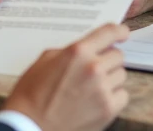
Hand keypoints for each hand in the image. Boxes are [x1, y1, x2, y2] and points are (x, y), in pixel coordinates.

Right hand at [3, 24, 130, 130]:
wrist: (29, 126)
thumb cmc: (31, 95)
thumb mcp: (45, 61)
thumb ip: (69, 51)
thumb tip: (86, 49)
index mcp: (77, 52)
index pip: (109, 33)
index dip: (119, 30)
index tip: (123, 32)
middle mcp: (93, 68)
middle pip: (118, 55)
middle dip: (108, 59)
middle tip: (96, 68)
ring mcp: (102, 89)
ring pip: (121, 75)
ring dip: (110, 78)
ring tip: (93, 86)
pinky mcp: (108, 109)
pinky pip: (123, 95)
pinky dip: (114, 96)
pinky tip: (98, 99)